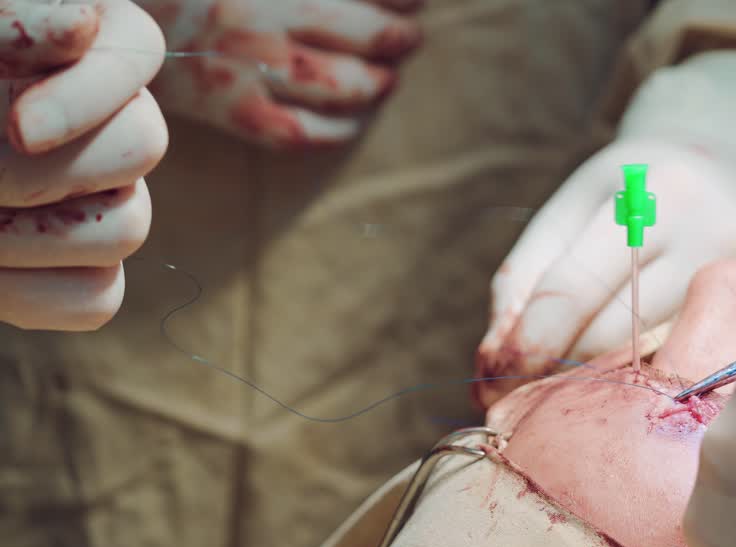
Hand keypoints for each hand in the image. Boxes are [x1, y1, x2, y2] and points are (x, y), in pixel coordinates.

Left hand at [0, 0, 167, 330]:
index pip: (135, 55)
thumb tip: (80, 29)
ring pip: (127, 229)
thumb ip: (16, 29)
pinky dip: (29, 294)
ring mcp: (109, 198)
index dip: (86, 101)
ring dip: (26, 237)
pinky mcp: (86, 268)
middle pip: (142, 146)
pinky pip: (97, 297)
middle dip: (41, 174)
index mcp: (91, 42)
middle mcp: (116, 119)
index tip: (20, 129)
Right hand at [136, 0, 423, 148]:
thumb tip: (392, 2)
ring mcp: (244, 67)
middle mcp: (258, 19)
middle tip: (409, 38)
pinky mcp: (230, 110)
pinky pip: (301, 133)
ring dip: (376, 84)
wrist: (107, 22)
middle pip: (364, 34)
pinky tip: (352, 120)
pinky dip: (337, 130)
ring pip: (341, 85)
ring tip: (387, 80)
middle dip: (397, 37)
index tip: (417, 2)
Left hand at [475, 138, 735, 406]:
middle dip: (559, 370)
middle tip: (518, 396)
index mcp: (650, 197)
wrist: (728, 175)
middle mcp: (708, 236)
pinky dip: (645, 386)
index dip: (531, 340)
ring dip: (598, 387)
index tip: (494, 377)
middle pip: (617, 334)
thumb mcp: (571, 212)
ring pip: (655, 362)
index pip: (577, 286)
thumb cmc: (631, 198)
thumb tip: (494, 361)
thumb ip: (525, 280)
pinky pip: (689, 369)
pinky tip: (620, 390)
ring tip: (560, 395)